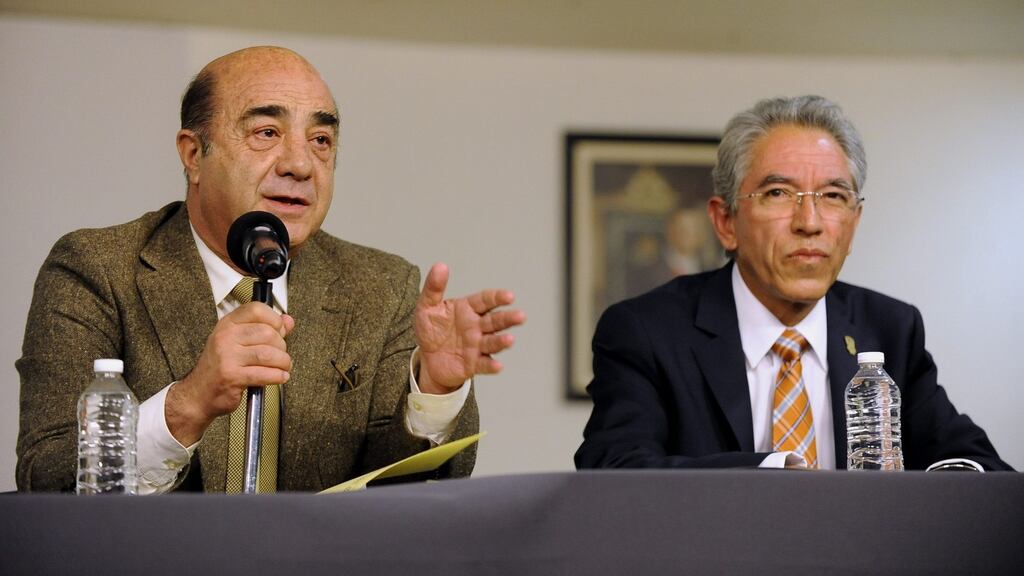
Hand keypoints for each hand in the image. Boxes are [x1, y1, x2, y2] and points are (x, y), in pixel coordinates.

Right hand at [165, 303, 294, 444]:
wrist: (198, 394)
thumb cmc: (220, 367)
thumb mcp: (238, 342)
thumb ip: (265, 329)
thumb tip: (288, 321)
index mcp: (227, 324)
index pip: (256, 309)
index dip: (275, 319)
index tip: (280, 330)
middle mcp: (225, 337)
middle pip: (268, 333)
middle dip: (281, 346)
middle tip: (280, 355)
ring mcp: (227, 357)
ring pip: (269, 354)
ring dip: (283, 362)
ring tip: (283, 367)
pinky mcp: (232, 376)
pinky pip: (265, 373)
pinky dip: (278, 376)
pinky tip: (279, 377)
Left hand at [414, 263, 524, 393]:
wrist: (427, 358)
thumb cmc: (431, 329)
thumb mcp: (427, 307)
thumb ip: (434, 288)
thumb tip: (440, 265)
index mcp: (468, 309)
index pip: (486, 300)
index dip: (498, 298)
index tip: (509, 296)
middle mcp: (477, 326)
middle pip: (495, 321)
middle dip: (508, 319)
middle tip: (520, 316)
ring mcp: (477, 345)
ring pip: (493, 342)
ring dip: (502, 341)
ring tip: (509, 340)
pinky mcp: (473, 364)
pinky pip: (484, 364)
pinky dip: (491, 365)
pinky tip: (498, 366)